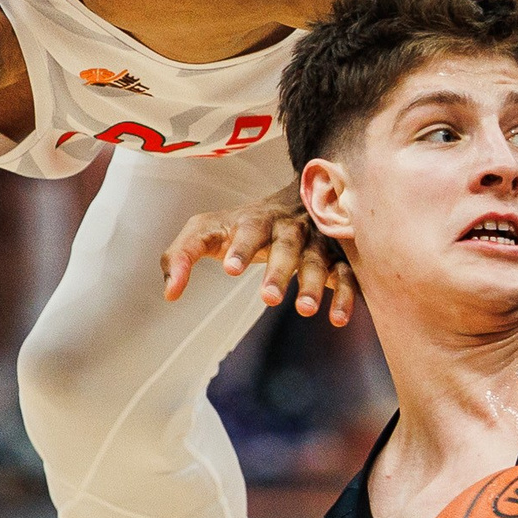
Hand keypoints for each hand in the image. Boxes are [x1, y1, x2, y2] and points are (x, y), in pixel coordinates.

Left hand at [160, 180, 356, 323]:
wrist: (299, 197)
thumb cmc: (243, 223)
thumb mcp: (207, 230)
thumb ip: (182, 255)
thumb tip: (170, 294)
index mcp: (256, 219)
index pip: (248, 229)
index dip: (241, 247)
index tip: (231, 269)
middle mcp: (290, 227)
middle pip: (286, 245)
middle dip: (279, 270)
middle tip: (268, 298)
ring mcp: (318, 241)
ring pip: (319, 259)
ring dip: (313, 284)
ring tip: (306, 310)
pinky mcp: (340, 257)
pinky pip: (347, 275)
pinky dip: (345, 295)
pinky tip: (338, 320)